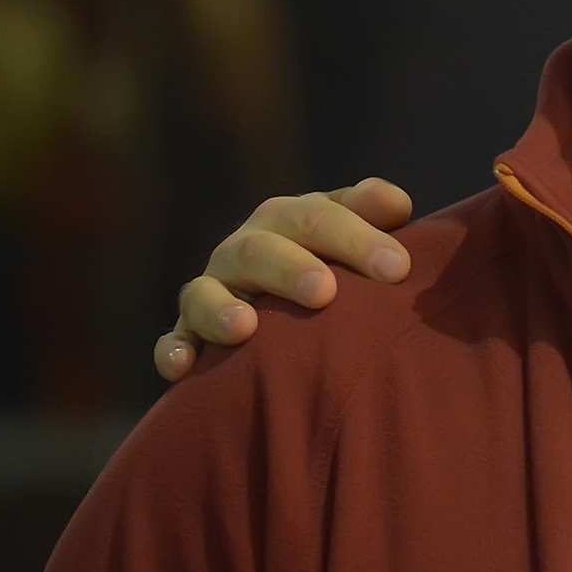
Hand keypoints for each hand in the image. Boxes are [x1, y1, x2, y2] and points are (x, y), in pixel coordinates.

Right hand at [153, 179, 415, 380]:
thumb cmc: (340, 263)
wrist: (296, 301)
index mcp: (289, 219)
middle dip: (290, 270)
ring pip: (204, 293)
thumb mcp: (355, 231)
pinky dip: (173, 350)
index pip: (318, 217)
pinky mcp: (190, 332)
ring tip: (245, 329)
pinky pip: (174, 340)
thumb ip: (373, 213)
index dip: (356, 239)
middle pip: (259, 251)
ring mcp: (214, 290)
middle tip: (324, 292)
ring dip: (220, 309)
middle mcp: (245, 249)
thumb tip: (397, 204)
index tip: (397, 268)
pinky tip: (181, 367)